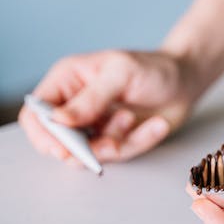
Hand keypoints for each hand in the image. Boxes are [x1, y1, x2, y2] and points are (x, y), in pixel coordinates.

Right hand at [19, 50, 196, 164]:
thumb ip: (90, 98)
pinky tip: (156, 125)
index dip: (43, 134)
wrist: (186, 81)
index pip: (36, 114)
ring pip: (89, 153)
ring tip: (133, 119)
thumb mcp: (122, 73)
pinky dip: (139, 142)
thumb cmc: (154, 68)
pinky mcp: (115, 140)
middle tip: (108, 144)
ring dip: (115, 141)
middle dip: (84, 147)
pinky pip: (119, 154)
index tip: (64, 148)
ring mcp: (95, 125)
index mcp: (67, 80)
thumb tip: (58, 120)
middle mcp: (76, 106)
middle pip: (58, 141)